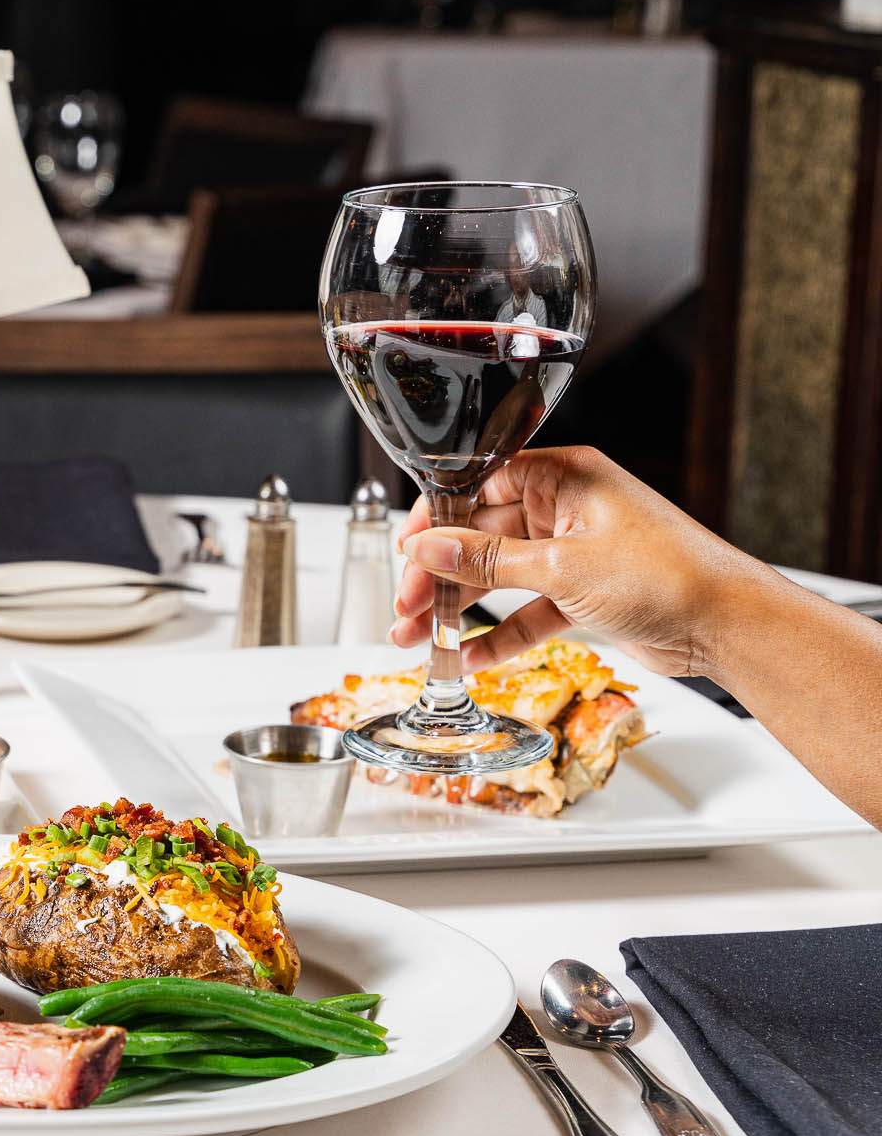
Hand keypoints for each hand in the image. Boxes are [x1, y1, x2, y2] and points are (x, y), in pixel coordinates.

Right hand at [389, 446, 777, 678]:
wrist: (728, 625)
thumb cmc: (667, 575)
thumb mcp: (563, 567)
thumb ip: (487, 560)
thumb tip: (427, 548)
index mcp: (563, 477)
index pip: (477, 484)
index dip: (436, 517)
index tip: (405, 550)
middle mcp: (565, 508)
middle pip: (480, 535)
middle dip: (439, 573)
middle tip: (406, 607)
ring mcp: (572, 551)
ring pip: (497, 576)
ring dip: (458, 608)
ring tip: (418, 638)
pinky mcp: (581, 592)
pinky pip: (524, 609)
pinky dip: (498, 633)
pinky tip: (467, 658)